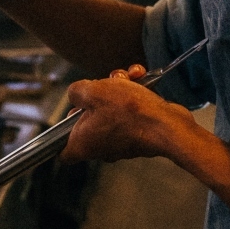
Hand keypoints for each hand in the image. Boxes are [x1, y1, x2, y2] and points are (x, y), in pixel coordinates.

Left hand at [60, 73, 194, 163]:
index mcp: (82, 145)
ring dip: (119, 89)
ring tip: (128, 77)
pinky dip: (135, 94)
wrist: (167, 124)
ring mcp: (120, 141)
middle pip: (88, 121)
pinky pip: (130, 112)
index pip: (62, 151)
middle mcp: (100, 148)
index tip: (72, 114)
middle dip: (97, 97)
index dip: (62, 134)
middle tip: (105, 84)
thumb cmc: (129, 112)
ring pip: (111, 111)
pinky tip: (141, 78)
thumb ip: (76, 91)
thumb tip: (76, 93)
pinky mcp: (139, 133)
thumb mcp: (93, 92)